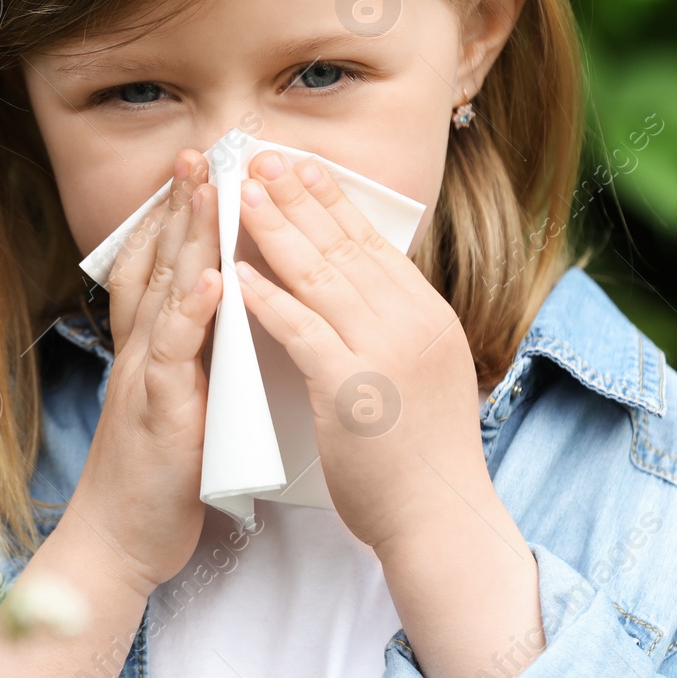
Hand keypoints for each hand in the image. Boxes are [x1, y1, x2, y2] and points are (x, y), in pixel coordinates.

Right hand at [67, 148, 221, 596]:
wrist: (120, 543)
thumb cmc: (159, 478)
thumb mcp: (182, 402)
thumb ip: (199, 357)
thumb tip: (233, 315)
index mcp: (151, 348)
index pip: (159, 266)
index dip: (176, 216)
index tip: (202, 168)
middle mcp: (141, 352)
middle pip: (156, 263)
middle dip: (178, 205)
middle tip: (199, 151)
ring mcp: (144, 379)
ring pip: (161, 295)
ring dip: (183, 239)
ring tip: (206, 188)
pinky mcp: (155, 415)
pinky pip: (170, 357)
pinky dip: (188, 315)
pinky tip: (209, 281)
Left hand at [230, 149, 491, 555]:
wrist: (438, 519)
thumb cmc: (423, 456)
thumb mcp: (422, 371)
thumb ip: (396, 327)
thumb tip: (365, 287)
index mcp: (426, 315)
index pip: (373, 242)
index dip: (332, 200)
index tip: (300, 165)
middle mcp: (410, 323)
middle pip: (344, 246)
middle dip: (297, 197)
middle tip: (260, 158)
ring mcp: (384, 353)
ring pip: (322, 276)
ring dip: (276, 231)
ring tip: (240, 195)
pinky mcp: (353, 390)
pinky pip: (303, 332)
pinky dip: (268, 299)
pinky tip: (237, 276)